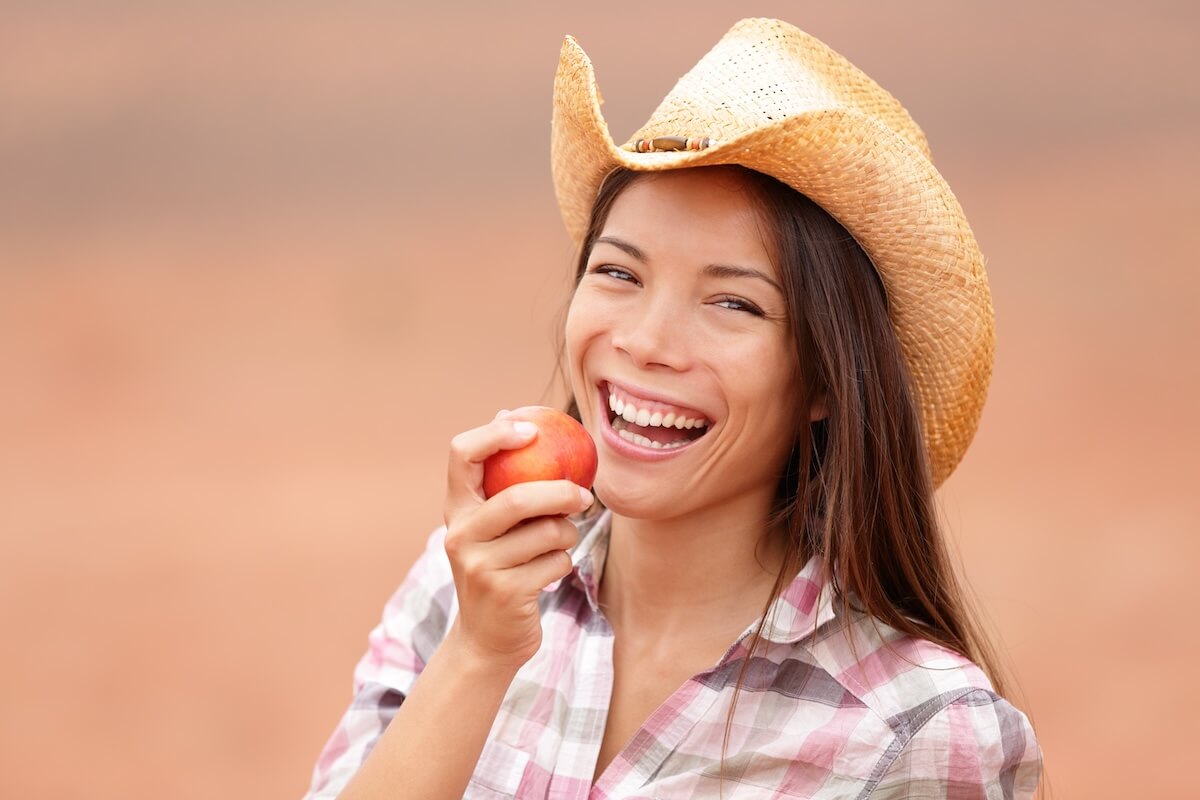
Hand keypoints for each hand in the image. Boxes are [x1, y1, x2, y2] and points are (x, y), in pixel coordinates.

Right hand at [441, 410, 594, 669]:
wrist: (486, 641)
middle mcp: (460, 534)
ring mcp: (480, 566)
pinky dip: (564, 563)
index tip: (532, 430)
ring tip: (559, 543)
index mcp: (456, 509)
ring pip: (546, 533)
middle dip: (561, 492)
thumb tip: (511, 411)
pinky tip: (550, 572)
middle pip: (518, 498)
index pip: (461, 453)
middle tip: (584, 496)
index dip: (496, 434)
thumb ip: (500, 479)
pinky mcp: (506, 593)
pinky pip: (556, 562)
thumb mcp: (490, 525)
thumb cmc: (499, 567)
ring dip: (566, 535)